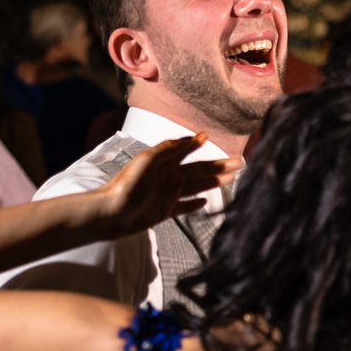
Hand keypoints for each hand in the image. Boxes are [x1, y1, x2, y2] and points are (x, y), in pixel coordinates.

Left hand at [97, 135, 239, 238]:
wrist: (110, 212)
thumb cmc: (127, 184)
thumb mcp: (149, 159)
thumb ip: (172, 147)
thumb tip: (196, 137)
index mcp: (165, 162)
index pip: (189, 152)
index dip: (201, 145)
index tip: (214, 138)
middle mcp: (169, 176)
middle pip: (200, 170)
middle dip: (219, 166)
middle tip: (239, 163)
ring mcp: (167, 194)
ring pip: (197, 186)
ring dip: (214, 182)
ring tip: (232, 178)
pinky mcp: (164, 211)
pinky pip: (184, 207)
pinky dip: (195, 204)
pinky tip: (205, 202)